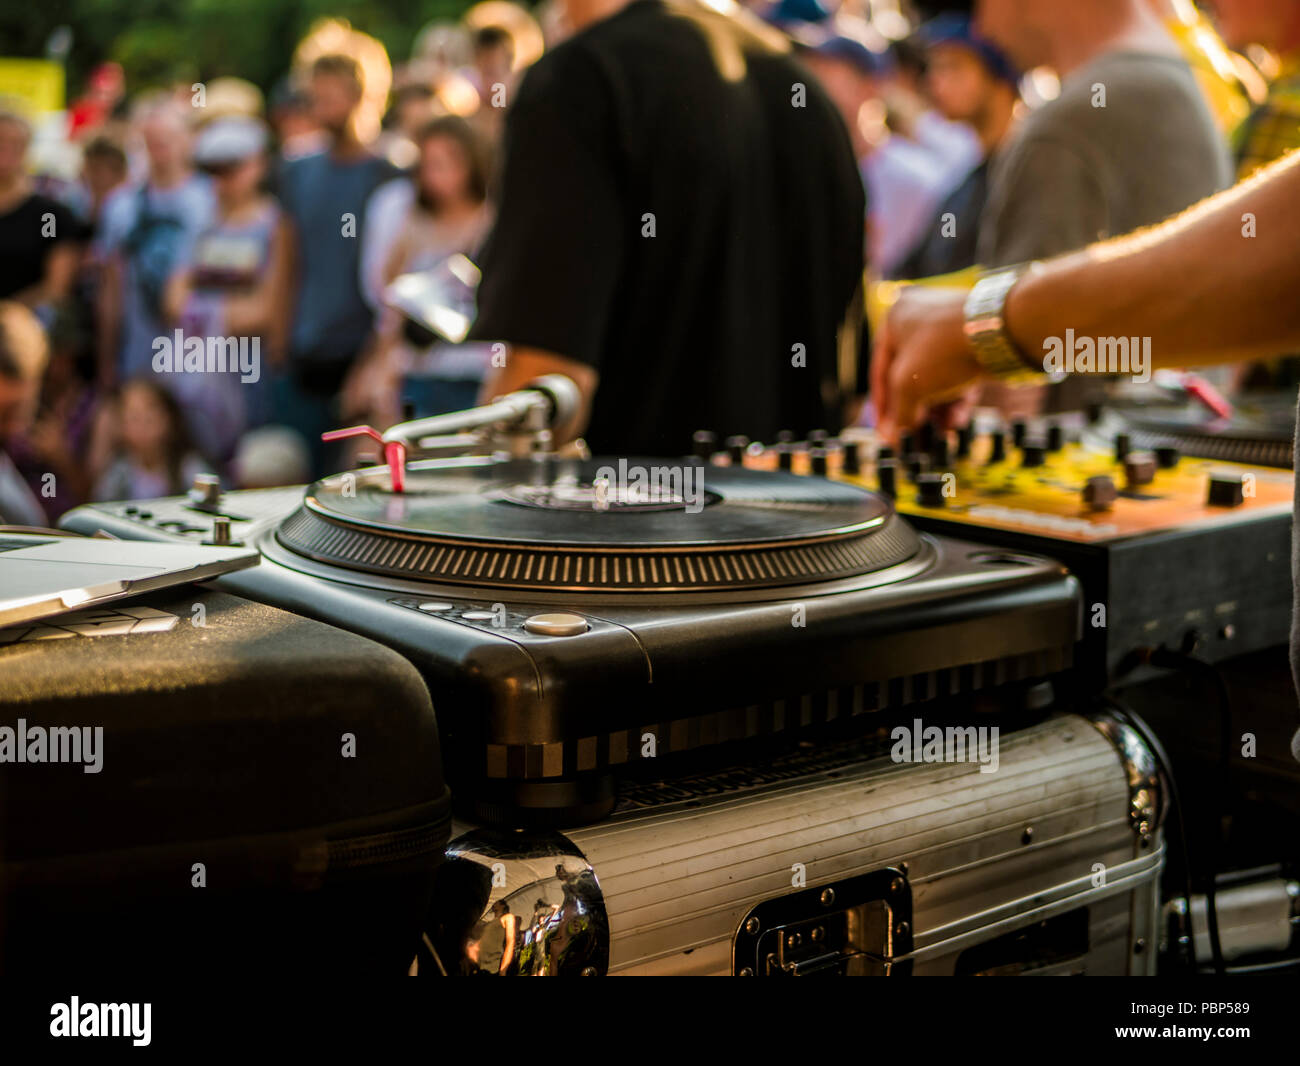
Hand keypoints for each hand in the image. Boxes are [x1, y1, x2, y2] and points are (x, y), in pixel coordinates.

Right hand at [870, 286, 983, 445]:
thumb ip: (899, 415)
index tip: (887, 431)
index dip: (882, 407)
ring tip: (940, 435)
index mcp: (894, 320)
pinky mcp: (977, 343)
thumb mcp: (909, 387)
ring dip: (937, 411)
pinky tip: (957, 423)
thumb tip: (895, 439)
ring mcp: (951, 330)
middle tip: (915, 438)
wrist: (1000, 332)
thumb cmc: (943, 348)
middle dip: (915, 412)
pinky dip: (957, 400)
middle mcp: (921, 320)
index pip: (880, 372)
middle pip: (911, 378)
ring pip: (937, 379)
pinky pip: (960, 375)